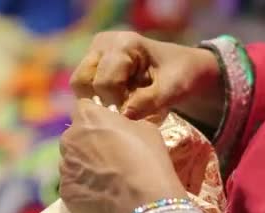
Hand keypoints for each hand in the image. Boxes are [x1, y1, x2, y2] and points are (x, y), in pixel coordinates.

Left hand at [59, 99, 186, 212]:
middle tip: (110, 157)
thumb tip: (120, 130)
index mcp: (87, 117)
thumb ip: (126, 125)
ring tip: (106, 181)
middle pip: (75, 137)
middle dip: (88, 144)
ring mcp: (64, 167)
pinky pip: (73, 185)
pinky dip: (84, 189)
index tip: (109, 130)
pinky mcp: (64, 191)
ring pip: (72, 162)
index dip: (98, 119)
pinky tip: (101, 196)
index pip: (85, 108)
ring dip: (85, 167)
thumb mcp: (146, 129)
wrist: (142, 200)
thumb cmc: (147, 158)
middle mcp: (68, 138)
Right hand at [70, 31, 223, 126]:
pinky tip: (119, 101)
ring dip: (97, 100)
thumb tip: (121, 117)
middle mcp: (103, 43)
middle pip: (82, 81)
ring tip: (122, 105)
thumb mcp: (171, 90)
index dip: (116, 104)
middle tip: (125, 111)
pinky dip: (99, 98)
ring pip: (80, 85)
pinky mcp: (94, 63)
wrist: (184, 67)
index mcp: (124, 44)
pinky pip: (85, 86)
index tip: (134, 116)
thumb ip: (146, 102)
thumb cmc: (181, 76)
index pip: (104, 82)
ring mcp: (96, 51)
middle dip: (102, 101)